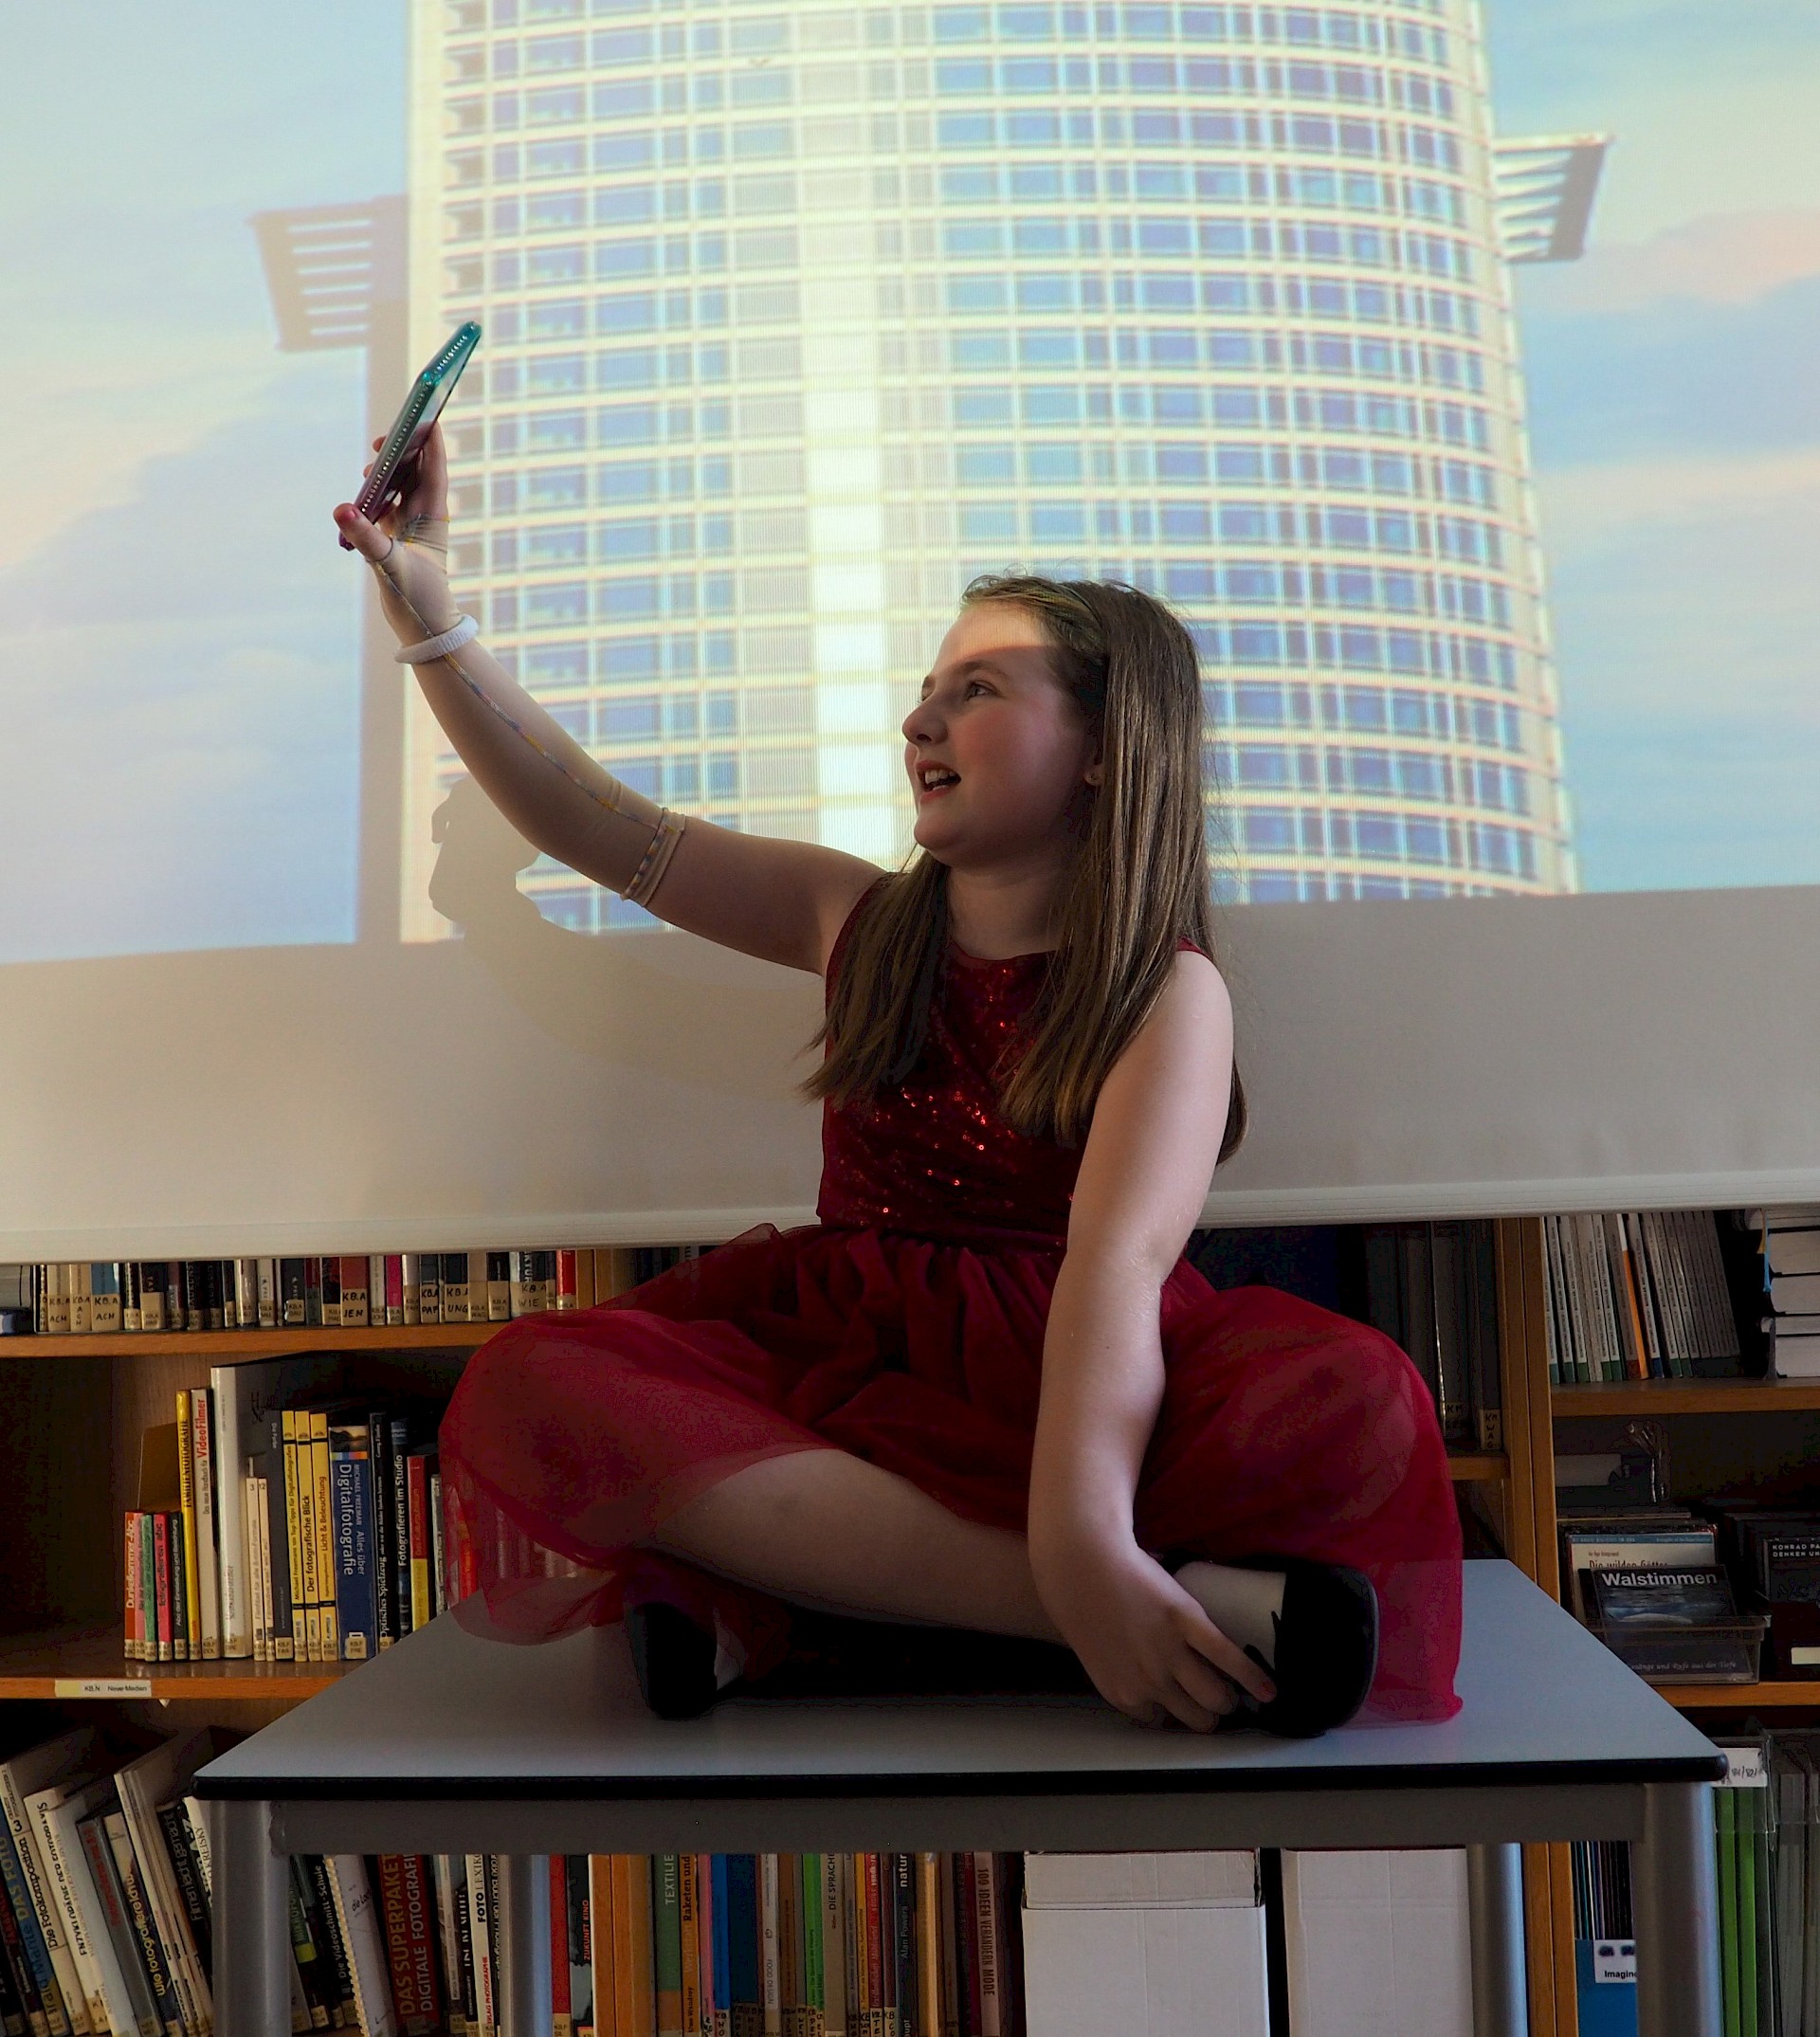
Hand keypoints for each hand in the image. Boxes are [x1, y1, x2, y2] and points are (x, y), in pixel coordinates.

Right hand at [332, 424, 456, 640]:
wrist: (426, 633)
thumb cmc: (419, 602)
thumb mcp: (389, 567)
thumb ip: (365, 537)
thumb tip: (343, 508)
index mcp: (432, 516)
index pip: (434, 469)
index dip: (431, 440)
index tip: (425, 413)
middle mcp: (424, 518)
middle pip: (417, 472)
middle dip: (403, 450)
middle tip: (383, 440)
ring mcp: (411, 529)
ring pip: (401, 488)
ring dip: (387, 474)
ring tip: (368, 470)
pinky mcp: (398, 541)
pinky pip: (387, 508)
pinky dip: (375, 498)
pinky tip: (362, 497)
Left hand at [1033, 1534, 1274, 1731]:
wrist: (1082, 1564)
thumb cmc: (1082, 1604)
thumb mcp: (1098, 1653)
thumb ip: (1123, 1673)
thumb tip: (1146, 1681)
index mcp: (1123, 1694)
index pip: (1160, 1724)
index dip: (1175, 1716)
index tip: (1184, 1709)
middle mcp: (1149, 1683)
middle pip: (1194, 1718)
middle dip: (1208, 1716)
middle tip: (1216, 1706)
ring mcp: (1171, 1654)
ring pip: (1214, 1697)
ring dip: (1228, 1700)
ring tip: (1234, 1696)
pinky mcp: (1190, 1625)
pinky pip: (1228, 1658)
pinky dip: (1253, 1677)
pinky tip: (1269, 1691)